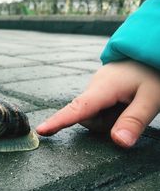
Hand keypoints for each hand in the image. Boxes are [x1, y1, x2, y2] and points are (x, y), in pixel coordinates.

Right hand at [36, 61, 159, 147]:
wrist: (151, 48)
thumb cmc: (153, 71)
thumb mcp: (151, 98)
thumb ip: (134, 121)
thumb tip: (118, 143)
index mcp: (103, 89)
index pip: (77, 109)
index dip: (59, 121)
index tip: (41, 131)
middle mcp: (94, 88)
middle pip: (87, 118)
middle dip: (106, 123)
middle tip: (131, 110)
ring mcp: (95, 88)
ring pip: (94, 115)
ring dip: (110, 118)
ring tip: (129, 103)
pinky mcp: (99, 90)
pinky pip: (98, 109)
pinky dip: (110, 111)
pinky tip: (124, 100)